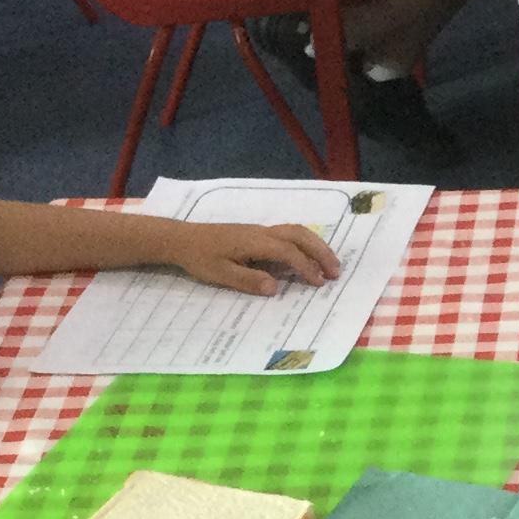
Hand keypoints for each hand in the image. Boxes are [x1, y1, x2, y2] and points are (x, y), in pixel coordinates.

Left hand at [167, 218, 340, 293]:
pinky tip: (307, 257)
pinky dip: (304, 243)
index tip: (319, 283)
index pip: (288, 252)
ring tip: (328, 264)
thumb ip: (248, 280)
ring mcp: (260, 231)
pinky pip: (287, 233)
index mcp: (254, 242)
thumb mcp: (220, 273)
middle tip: (335, 272)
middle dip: (320, 252)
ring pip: (296, 231)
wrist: (182, 238)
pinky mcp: (256, 233)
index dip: (306, 266)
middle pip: (299, 235)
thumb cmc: (199, 257)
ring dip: (315, 245)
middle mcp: (261, 232)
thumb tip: (275, 288)